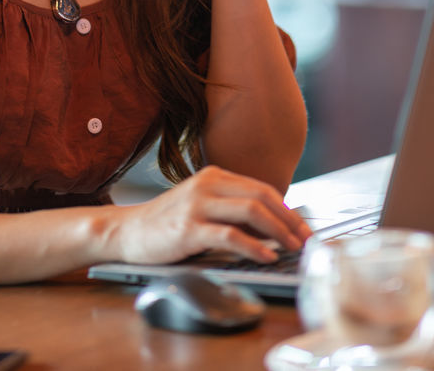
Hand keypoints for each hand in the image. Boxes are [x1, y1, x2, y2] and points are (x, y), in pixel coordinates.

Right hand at [107, 165, 313, 264]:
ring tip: (293, 248)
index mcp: (214, 177)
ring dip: (279, 232)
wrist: (126, 231)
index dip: (289, 210)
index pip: (262, 188)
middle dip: (290, 220)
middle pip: (262, 197)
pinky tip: (266, 256)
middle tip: (307, 240)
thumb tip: (273, 227)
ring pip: (251, 212)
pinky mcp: (189, 228)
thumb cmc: (167, 224)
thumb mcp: (202, 207)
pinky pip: (230, 235)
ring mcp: (197, 205)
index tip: (305, 229)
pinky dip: (254, 246)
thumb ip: (231, 210)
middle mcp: (207, 185)